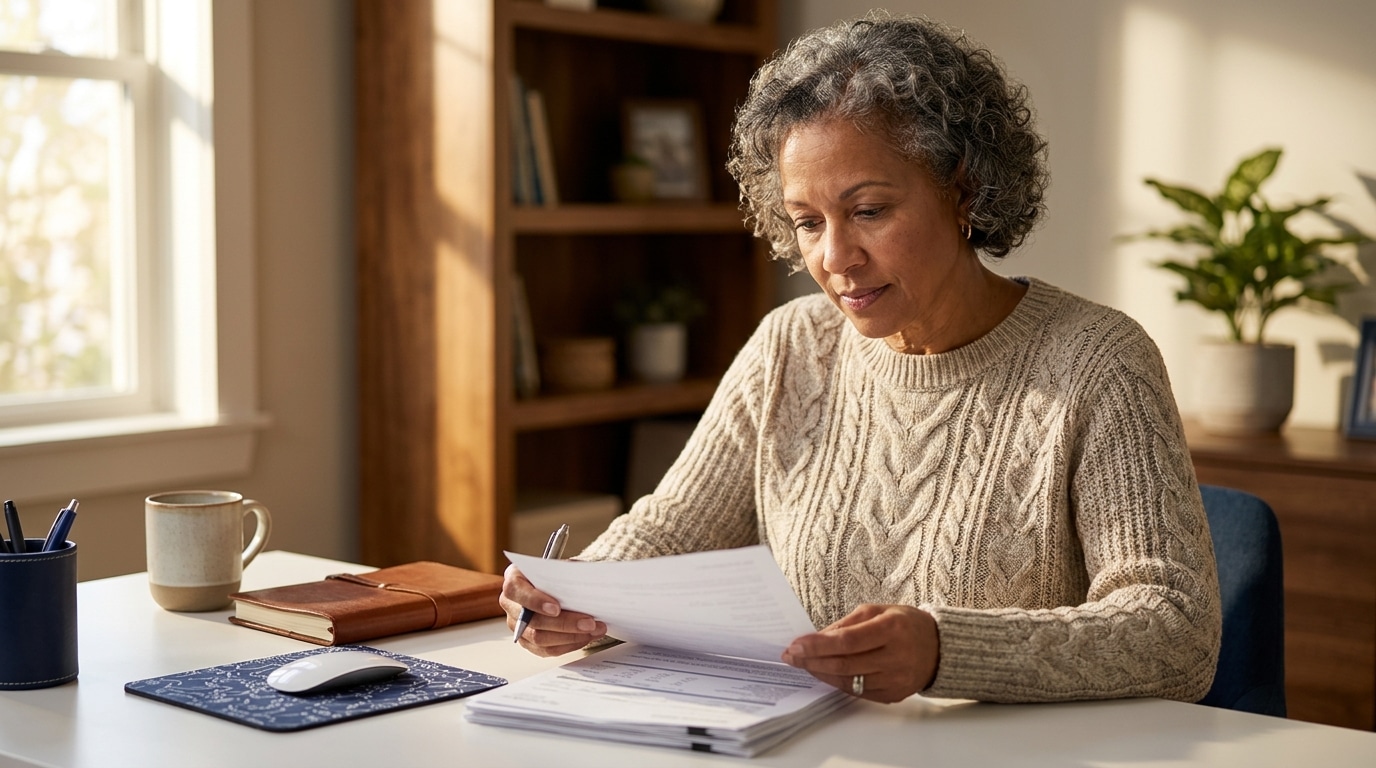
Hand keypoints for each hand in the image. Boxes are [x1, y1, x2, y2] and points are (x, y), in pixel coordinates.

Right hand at [500, 564, 605, 655]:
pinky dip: (569, 645)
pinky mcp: (528, 642)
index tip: (556, 608)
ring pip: (540, 639)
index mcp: (514, 580)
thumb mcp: (561, 567)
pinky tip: (585, 637)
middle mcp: (511, 605)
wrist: (555, 585)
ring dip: (571, 637)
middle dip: (564, 623)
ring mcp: (518, 626)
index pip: (515, 590)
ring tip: (593, 630)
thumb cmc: (556, 575)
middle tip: (589, 623)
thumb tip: (586, 583)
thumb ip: (568, 572)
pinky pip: (546, 650)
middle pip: (532, 620)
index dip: (535, 601)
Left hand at [780, 604, 938, 702]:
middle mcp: (896, 657)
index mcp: (892, 629)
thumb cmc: (905, 624)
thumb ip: (847, 624)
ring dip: (821, 673)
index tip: (795, 645)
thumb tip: (817, 638)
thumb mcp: (878, 611)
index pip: (847, 642)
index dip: (817, 645)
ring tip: (804, 664)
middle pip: (844, 664)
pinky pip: (858, 692)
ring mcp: (895, 680)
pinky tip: (825, 673)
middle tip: (791, 656)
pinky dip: (837, 682)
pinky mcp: (893, 695)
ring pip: (848, 681)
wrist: (939, 648)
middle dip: (812, 661)